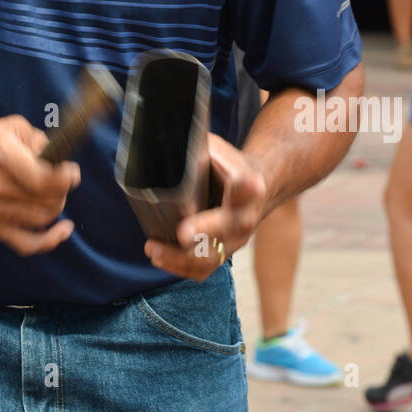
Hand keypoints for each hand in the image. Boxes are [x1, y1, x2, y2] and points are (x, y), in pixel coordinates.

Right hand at [0, 116, 79, 256]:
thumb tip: (61, 164)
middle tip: (61, 180)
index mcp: (0, 153)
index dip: (65, 179)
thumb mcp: (14, 127)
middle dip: (63, 190)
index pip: (42, 179)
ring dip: (56, 206)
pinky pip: (27, 243)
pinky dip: (50, 240)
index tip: (72, 173)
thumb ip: (41, 142)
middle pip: (47, 200)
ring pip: (42, 218)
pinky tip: (64, 229)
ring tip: (53, 193)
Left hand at [144, 133, 267, 281]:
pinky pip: (203, 269)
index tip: (242, 185)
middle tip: (181, 234)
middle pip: (229, 228)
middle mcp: (245, 215)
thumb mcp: (219, 149)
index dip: (244, 187)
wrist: (258, 185)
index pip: (247, 187)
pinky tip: (158, 257)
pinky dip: (180, 267)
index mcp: (249, 185)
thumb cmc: (230, 165)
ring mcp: (235, 239)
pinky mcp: (223, 253)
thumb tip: (163, 142)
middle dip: (204, 232)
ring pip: (213, 256)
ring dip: (182, 258)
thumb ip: (198, 147)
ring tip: (153, 250)